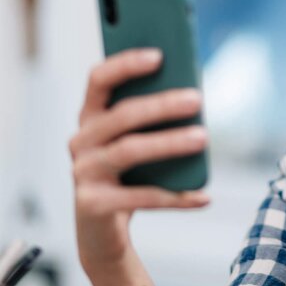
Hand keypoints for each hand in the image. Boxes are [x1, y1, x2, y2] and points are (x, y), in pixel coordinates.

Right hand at [69, 48, 209, 277]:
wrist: (103, 230)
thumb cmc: (129, 173)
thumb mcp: (138, 140)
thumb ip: (155, 116)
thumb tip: (193, 95)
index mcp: (92, 117)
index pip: (99, 80)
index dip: (126, 64)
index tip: (159, 55)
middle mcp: (81, 141)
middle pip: (122, 115)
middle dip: (162, 105)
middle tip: (197, 99)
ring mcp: (83, 173)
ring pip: (129, 150)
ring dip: (169, 143)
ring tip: (203, 138)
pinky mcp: (93, 205)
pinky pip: (141, 197)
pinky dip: (176, 196)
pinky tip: (202, 196)